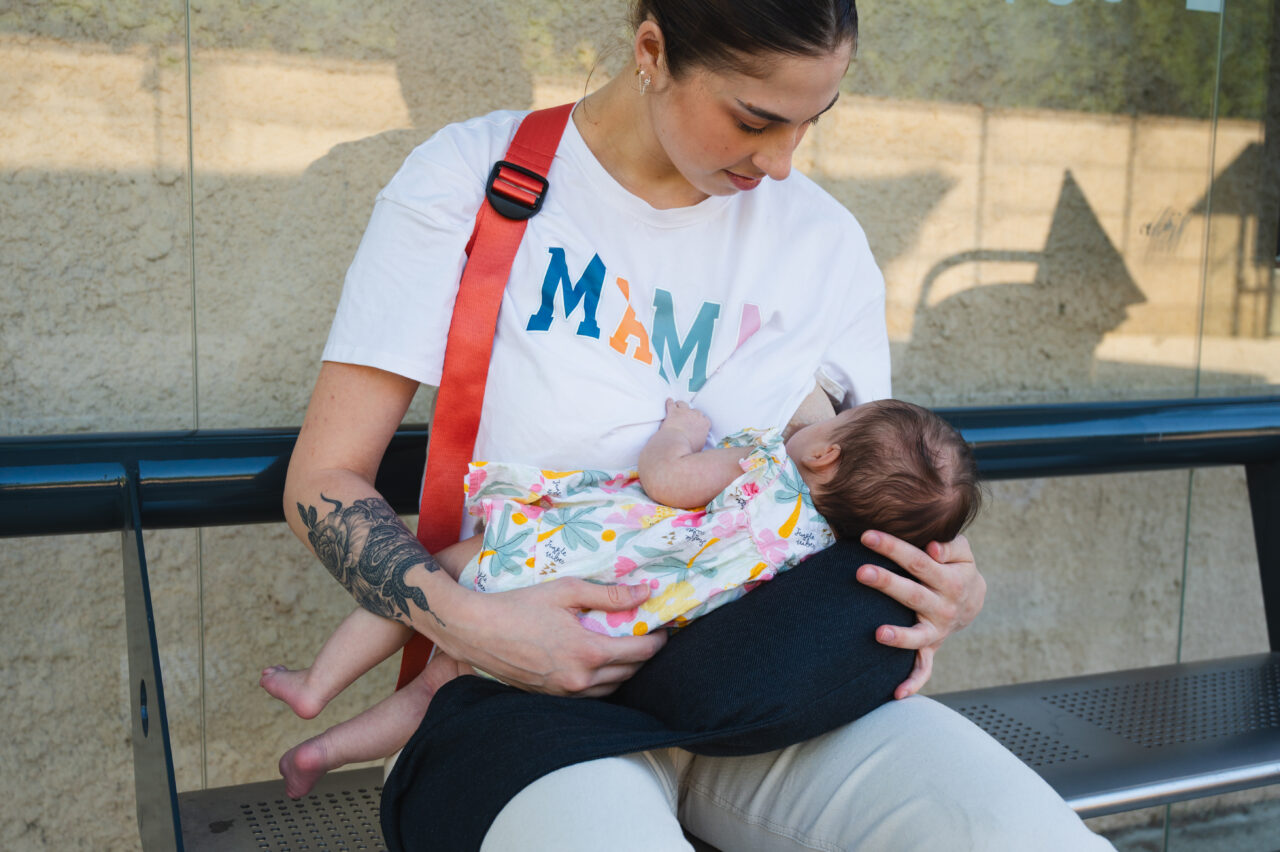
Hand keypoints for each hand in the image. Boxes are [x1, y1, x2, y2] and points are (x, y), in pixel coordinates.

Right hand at [433, 578, 666, 696]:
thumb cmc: (519, 605)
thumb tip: (645, 593)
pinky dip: (601, 680)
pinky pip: (589, 694)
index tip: (664, 628)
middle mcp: (580, 679)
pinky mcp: (550, 697)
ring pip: (611, 687)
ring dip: (623, 670)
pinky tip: (597, 663)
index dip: (657, 641)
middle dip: (643, 654)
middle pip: (629, 672)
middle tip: (647, 635)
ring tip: (625, 648)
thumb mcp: (566, 591)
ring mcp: (564, 693)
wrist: (475, 630)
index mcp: (587, 652)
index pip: (639, 652)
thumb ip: (608, 594)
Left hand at [660, 398, 710, 450]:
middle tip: (686, 419)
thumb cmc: (687, 449)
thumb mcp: (700, 447)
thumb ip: (700, 441)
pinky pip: (671, 403)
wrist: (676, 446)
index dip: (699, 421)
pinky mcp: (673, 411)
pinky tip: (668, 402)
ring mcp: (684, 412)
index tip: (696, 424)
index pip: (705, 419)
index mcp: (704, 424)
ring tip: (678, 408)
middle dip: (691, 414)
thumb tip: (697, 444)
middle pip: (695, 411)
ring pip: (683, 404)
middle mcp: (696, 415)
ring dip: (681, 406)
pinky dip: (669, 403)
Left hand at [855, 531, 984, 699]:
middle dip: (887, 583)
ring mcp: (937, 631)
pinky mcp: (931, 647)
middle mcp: (944, 608)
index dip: (893, 547)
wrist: (972, 598)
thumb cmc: (957, 567)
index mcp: (950, 580)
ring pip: (917, 636)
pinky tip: (897, 694)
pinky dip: (913, 682)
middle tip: (862, 571)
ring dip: (899, 636)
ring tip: (878, 634)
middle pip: (913, 595)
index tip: (867, 536)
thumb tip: (932, 548)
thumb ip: (950, 546)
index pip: (918, 562)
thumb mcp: (962, 552)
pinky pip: (924, 669)